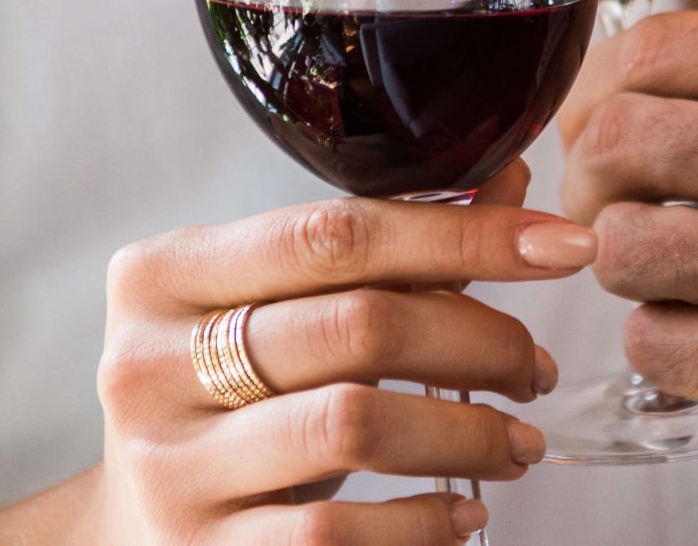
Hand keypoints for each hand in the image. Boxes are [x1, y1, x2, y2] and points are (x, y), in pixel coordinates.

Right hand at [87, 162, 591, 544]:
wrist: (136, 528)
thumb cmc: (222, 396)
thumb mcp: (275, 309)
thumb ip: (383, 245)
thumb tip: (512, 185)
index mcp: (163, 273)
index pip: (335, 231)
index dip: (464, 235)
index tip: (561, 246)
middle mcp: (148, 363)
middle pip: (357, 325)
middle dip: (480, 341)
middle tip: (535, 367)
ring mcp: (170, 466)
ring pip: (354, 426)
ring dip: (466, 433)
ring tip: (515, 442)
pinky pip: (334, 536)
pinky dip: (419, 524)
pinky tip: (461, 512)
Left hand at [559, 14, 697, 495]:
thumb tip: (697, 82)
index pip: (651, 49)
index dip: (603, 93)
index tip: (602, 126)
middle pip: (613, 138)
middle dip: (595, 179)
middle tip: (618, 209)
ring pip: (618, 245)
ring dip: (632, 268)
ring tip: (680, 281)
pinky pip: (653, 342)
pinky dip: (667, 346)